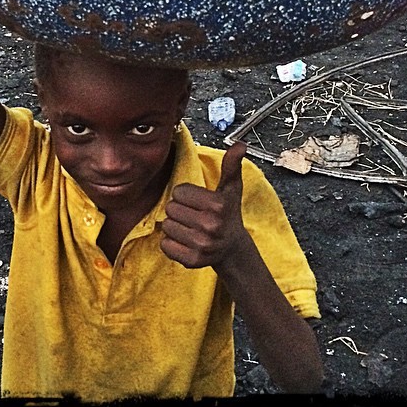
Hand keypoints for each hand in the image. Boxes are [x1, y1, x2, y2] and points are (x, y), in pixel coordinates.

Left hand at [160, 140, 247, 268]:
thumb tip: (241, 145)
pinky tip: (186, 241)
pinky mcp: (192, 261)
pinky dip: (171, 243)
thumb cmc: (228, 214)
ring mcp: (202, 246)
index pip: (178, 192)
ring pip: (166, 226)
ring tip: (190, 227)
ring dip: (175, 226)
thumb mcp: (231, 188)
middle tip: (194, 215)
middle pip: (170, 208)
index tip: (198, 202)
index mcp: (218, 205)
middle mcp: (211, 226)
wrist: (233, 248)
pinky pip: (165, 246)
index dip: (186, 195)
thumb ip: (231, 165)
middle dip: (179, 210)